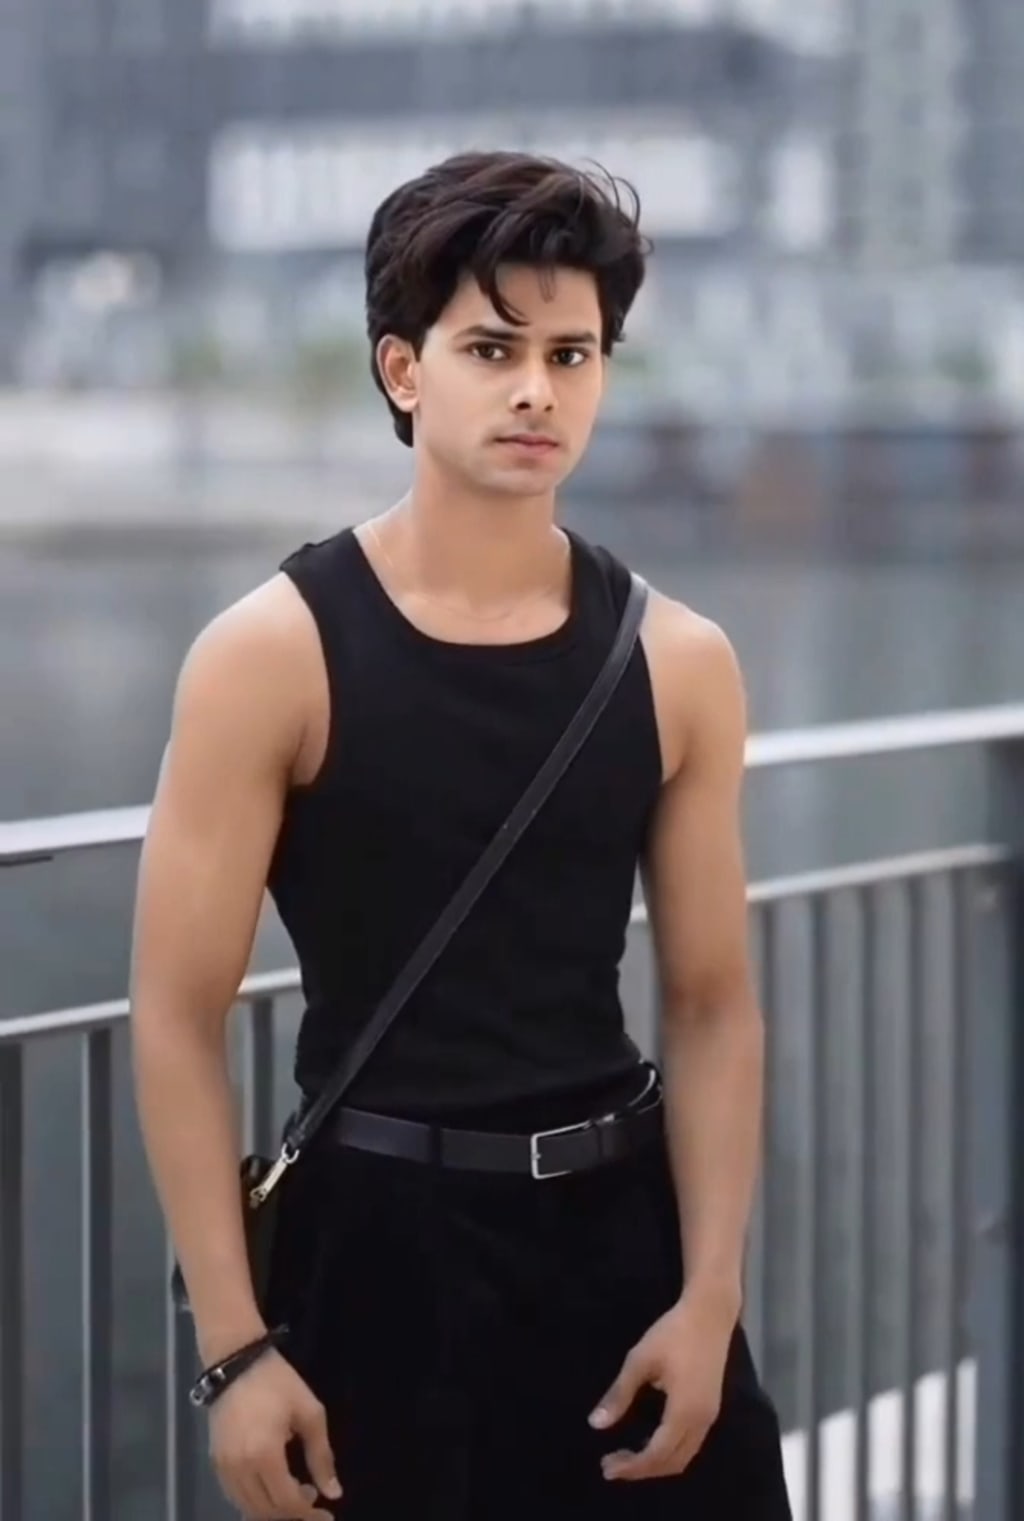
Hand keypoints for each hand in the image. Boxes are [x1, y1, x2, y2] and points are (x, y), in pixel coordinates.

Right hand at [208, 1348, 341, 1518]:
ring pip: (248, 1508)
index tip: (327, 1515)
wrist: (236, 1360)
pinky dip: (255, 1501)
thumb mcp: (309, 1413)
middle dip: (293, 1513)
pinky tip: (273, 1488)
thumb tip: (333, 1493)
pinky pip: (235, 1496)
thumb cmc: (277, 1383)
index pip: (286, 1502)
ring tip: (296, 1494)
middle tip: (313, 1501)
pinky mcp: (215, 1462)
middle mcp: (239, 1468)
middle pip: (266, 1511)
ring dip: (273, 1510)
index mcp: (264, 1455)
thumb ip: (321, 1456)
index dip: (308, 1514)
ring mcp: (223, 1467)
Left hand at [589, 1290, 734, 1482]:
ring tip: (628, 1456)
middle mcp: (701, 1422)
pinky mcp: (711, 1408)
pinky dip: (669, 1452)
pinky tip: (650, 1440)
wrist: (710, 1313)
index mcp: (684, 1412)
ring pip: (684, 1456)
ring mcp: (710, 1416)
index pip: (656, 1454)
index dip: (632, 1466)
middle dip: (642, 1469)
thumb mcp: (641, 1360)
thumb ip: (620, 1394)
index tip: (607, 1467)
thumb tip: (596, 1424)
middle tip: (612, 1464)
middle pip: (673, 1463)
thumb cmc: (673, 1333)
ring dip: (657, 1463)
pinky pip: (690, 1444)